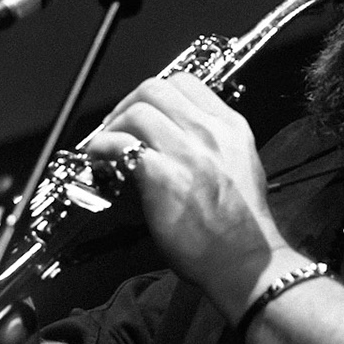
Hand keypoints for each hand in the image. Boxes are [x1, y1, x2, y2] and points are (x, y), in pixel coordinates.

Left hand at [85, 73, 290, 318]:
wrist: (244, 261)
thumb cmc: (242, 228)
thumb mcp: (238, 168)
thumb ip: (210, 146)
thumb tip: (171, 140)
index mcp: (230, 127)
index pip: (185, 83)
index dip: (155, 94)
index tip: (142, 109)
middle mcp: (209, 132)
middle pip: (156, 88)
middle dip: (128, 102)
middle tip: (116, 124)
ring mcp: (187, 151)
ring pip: (137, 110)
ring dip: (112, 125)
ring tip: (105, 145)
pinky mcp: (162, 175)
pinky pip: (121, 144)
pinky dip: (103, 147)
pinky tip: (100, 159)